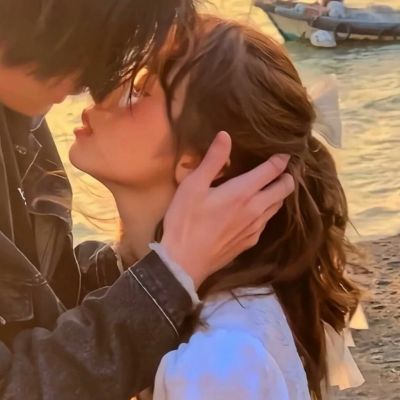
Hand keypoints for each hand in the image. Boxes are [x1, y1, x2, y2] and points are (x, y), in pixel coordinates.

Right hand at [161, 132, 293, 287]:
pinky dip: (268, 211)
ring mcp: (255, 228)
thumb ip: (213, 160)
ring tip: (273, 186)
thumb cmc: (185, 220)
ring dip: (279, 194)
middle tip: (284, 169)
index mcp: (243, 192)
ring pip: (277, 207)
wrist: (184, 262)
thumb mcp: (193, 186)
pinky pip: (266, 222)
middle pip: (284, 190)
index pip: (272, 171)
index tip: (285, 153)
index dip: (281, 160)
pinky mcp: (250, 242)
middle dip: (287, 177)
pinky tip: (257, 210)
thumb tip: (225, 135)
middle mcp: (256, 209)